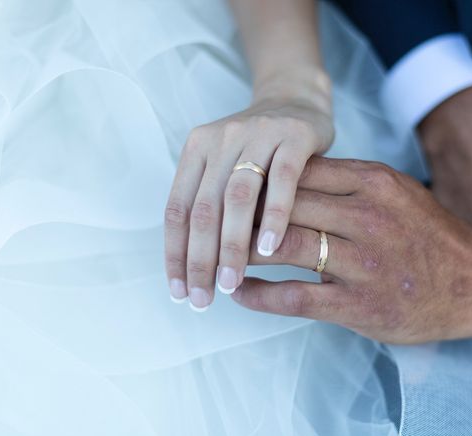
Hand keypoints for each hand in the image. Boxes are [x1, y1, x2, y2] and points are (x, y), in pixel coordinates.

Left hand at [164, 70, 333, 309]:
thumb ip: (212, 203)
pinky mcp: (293, 136)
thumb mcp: (227, 168)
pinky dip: (274, 216)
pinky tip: (270, 249)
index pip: (177, 209)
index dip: (174, 254)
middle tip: (203, 299)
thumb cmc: (260, 150)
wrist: (297, 101)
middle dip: (200, 259)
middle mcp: (220, 139)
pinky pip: (282, 180)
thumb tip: (197, 267)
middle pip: (203, 207)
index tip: (178, 292)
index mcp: (196, 150)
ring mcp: (257, 134)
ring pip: (237, 197)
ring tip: (230, 282)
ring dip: (231, 245)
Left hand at [232, 156, 471, 343]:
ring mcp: (362, 263)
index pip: (299, 171)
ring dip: (241, 252)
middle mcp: (366, 217)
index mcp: (374, 183)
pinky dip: (259, 294)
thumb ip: (352, 182)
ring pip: (283, 247)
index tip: (233, 187)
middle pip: (285, 205)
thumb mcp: (399, 191)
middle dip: (243, 214)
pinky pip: (294, 298)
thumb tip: (296, 174)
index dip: (261, 180)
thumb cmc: (433, 236)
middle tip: (211, 221)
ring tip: (216, 256)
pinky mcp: (359, 305)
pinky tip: (239, 291)